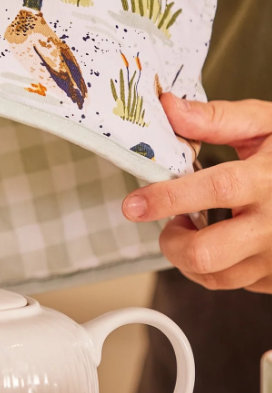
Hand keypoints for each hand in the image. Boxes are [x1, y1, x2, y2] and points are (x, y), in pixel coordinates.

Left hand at [122, 93, 271, 291]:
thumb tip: (170, 109)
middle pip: (206, 253)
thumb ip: (217, 119)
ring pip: (213, 277)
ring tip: (194, 228)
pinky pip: (232, 283)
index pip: (214, 190)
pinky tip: (219, 242)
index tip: (134, 204)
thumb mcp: (266, 125)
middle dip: (171, 242)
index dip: (168, 198)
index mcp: (268, 180)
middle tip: (171, 222)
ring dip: (186, 257)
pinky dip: (212, 267)